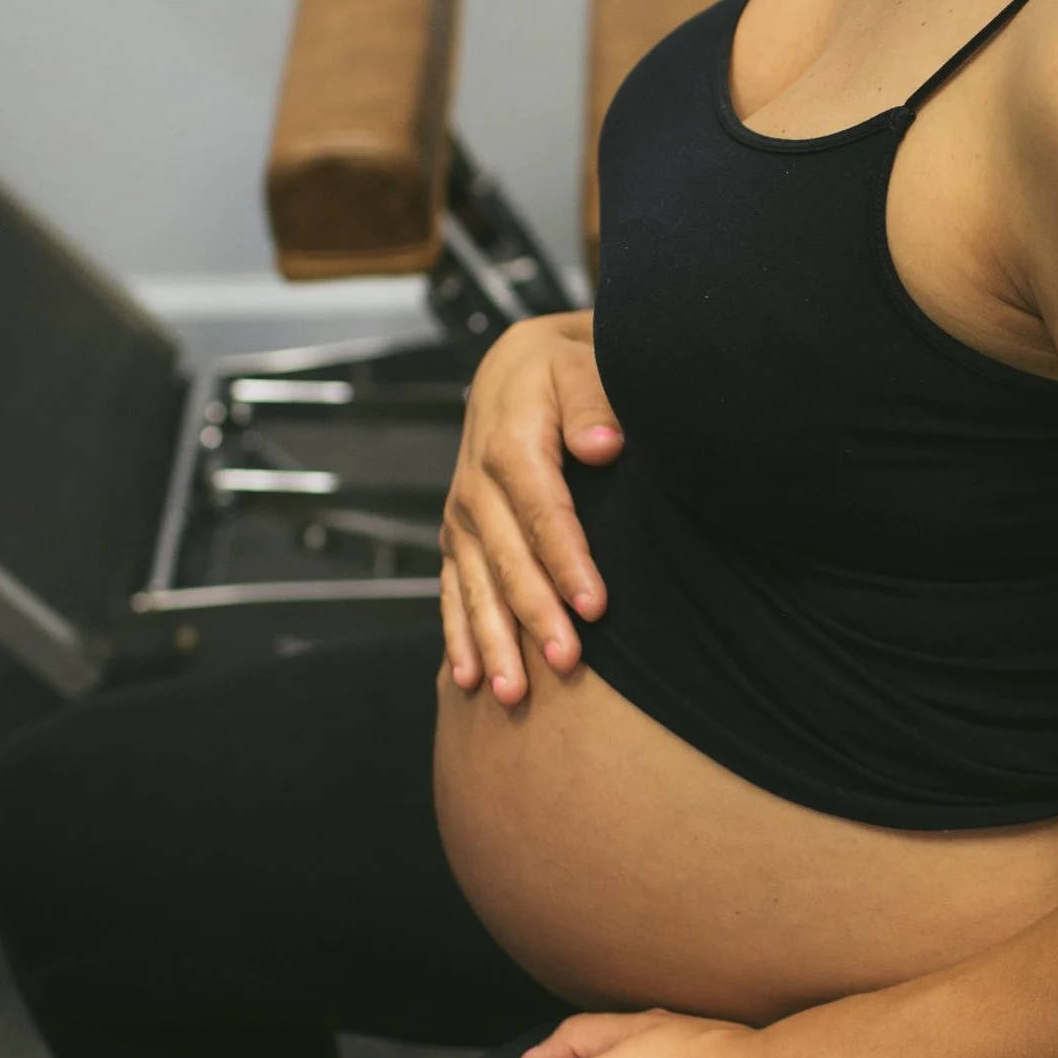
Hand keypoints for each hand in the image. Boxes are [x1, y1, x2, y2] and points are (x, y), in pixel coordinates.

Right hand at [439, 312, 622, 703]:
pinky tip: (469, 680)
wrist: (516, 366)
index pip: (544, 513)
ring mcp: (463, 518)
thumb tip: (603, 444)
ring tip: (515, 694)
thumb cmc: (564, 368)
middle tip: (566, 663)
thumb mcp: (582, 364)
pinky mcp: (459, 537)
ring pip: (478, 587)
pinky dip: (459, 636)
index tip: (595, 606)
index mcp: (511, 445)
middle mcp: (477, 487)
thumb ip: (594, 400)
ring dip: (494, 641)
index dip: (568, 562)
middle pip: (509, 561)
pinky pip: (454, 592)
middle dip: (534, 615)